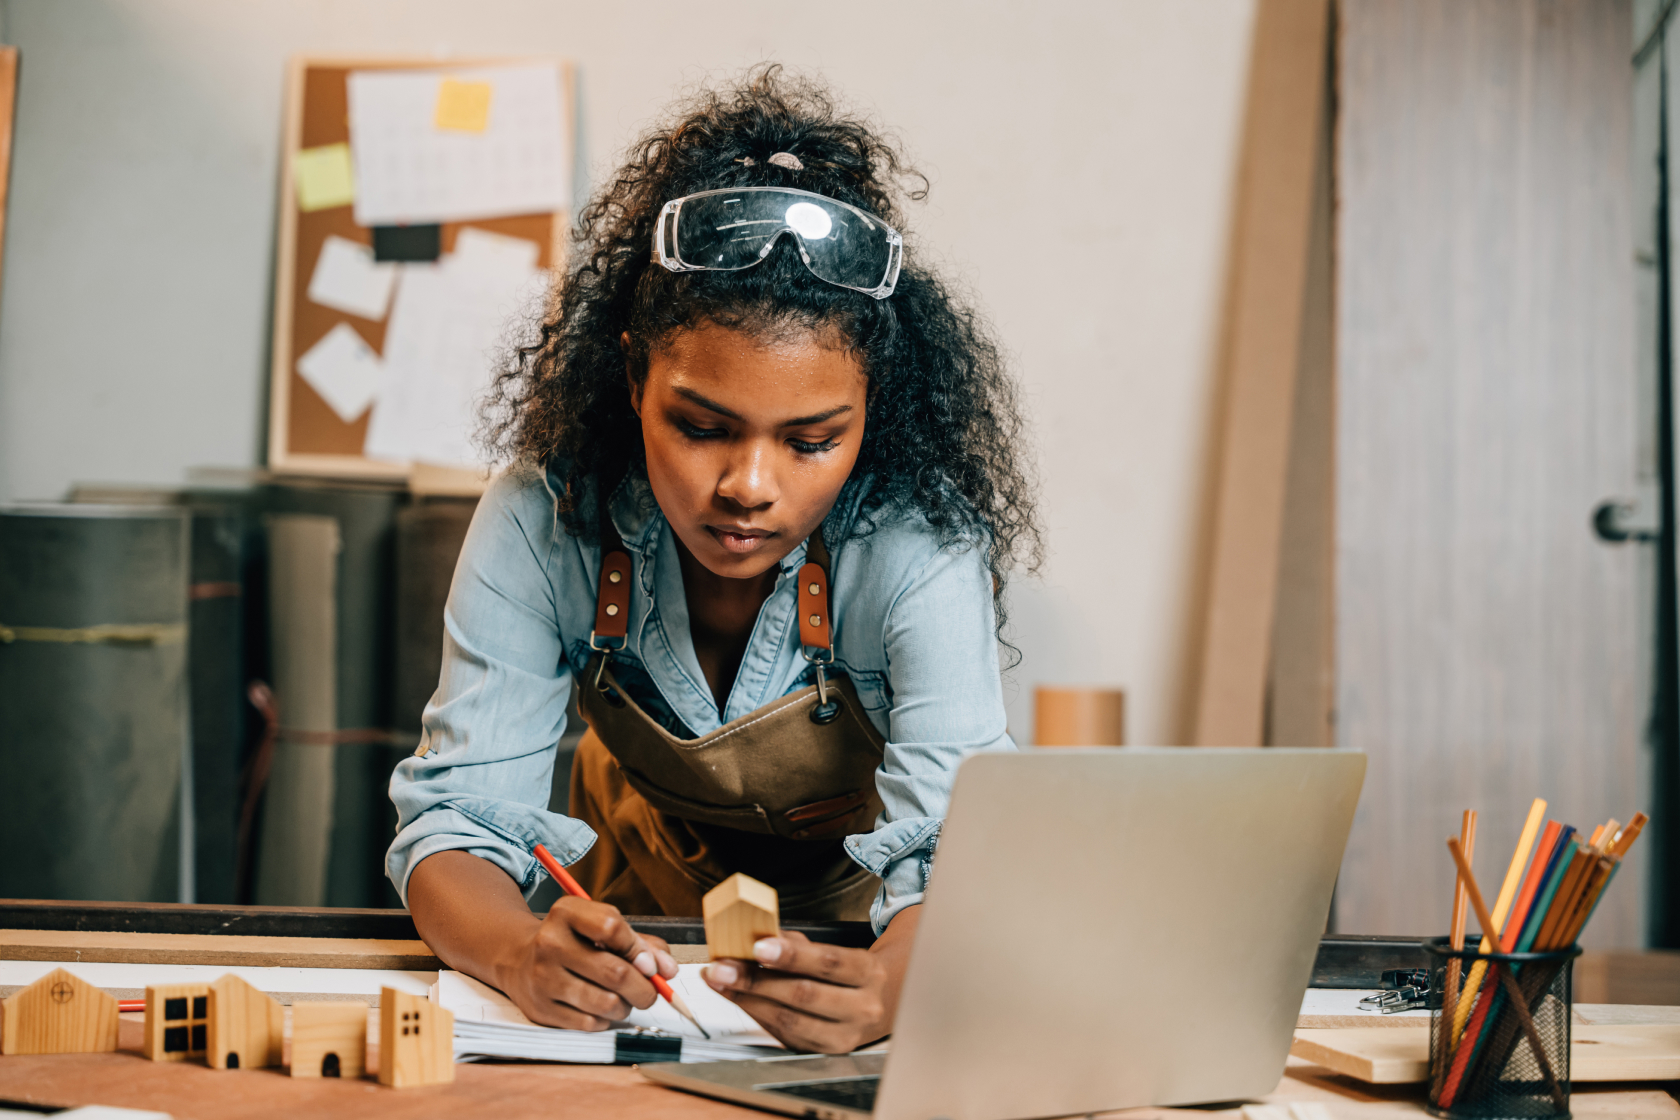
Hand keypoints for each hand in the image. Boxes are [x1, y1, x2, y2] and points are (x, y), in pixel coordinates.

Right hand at [497, 895, 678, 1030]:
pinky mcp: (541, 1008)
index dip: (639, 949)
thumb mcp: (600, 928)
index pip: (611, 926)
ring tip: (622, 999)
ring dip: (626, 1006)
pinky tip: (600, 1008)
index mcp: (566, 913)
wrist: (518, 959)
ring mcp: (543, 978)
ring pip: (607, 1003)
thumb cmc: (572, 942)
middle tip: (650, 992)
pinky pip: (591, 1023)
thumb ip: (640, 944)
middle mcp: (550, 943)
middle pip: (615, 972)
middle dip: (644, 988)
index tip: (649, 963)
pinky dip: (605, 1019)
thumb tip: (667, 970)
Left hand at [702, 906, 920, 1052]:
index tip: (758, 946)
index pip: (829, 963)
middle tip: (722, 967)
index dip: (792, 955)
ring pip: (790, 1021)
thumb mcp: (836, 951)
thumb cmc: (850, 974)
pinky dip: (757, 1015)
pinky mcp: (825, 1053)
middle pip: (804, 994)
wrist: (884, 1006)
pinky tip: (739, 999)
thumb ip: (798, 944)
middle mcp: (862, 1008)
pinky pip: (784, 1036)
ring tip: (721, 982)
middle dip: (756, 980)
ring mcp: (844, 1037)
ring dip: (748, 1000)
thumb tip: (756, 937)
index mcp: (868, 973)